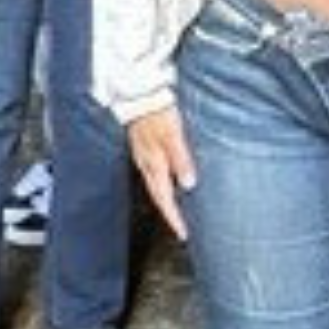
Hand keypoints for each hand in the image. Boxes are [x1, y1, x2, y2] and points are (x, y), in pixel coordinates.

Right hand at [129, 103, 196, 240]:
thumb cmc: (158, 113)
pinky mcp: (146, 148)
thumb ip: (181, 159)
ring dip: (168, 201)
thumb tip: (188, 184)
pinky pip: (155, 174)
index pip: (165, 199)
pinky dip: (165, 184)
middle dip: (171, 214)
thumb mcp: (173, 136)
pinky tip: (172, 182)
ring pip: (156, 186)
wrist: (140, 94)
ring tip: (179, 211)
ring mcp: (145, 157)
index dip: (174, 218)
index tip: (184, 234)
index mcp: (153, 164)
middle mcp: (147, 164)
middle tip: (183, 229)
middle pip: (159, 197)